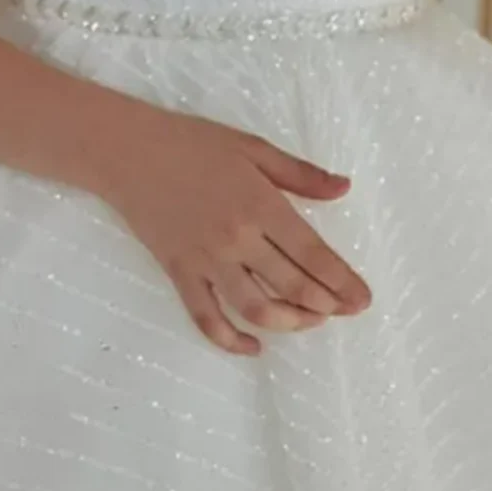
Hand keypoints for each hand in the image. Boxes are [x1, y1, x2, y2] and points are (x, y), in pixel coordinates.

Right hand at [101, 114, 371, 355]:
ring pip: (256, 308)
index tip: (362, 299)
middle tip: (343, 311)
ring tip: (308, 320)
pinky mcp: (180, 273)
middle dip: (325, 305)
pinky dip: (231, 341)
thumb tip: (344, 189)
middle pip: (291, 285)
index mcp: (260, 204)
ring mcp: (207, 260)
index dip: (342, 281)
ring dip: (289, 323)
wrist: (129, 153)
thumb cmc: (193, 143)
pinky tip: (253, 347)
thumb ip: (301, 174)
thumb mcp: (253, 148)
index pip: (312, 253)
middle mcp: (237, 238)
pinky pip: (207, 318)